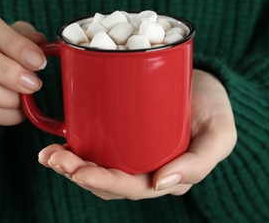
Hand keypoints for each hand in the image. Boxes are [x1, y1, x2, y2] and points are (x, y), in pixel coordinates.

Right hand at [0, 4, 46, 128]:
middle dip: (6, 70)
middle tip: (34, 83)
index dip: (13, 42)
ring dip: (5, 95)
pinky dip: (3, 115)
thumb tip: (39, 44)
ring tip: (26, 98)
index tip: (38, 61)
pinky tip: (19, 112)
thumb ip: (25, 37)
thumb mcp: (12, 36)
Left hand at [38, 69, 236, 199]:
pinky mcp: (120, 133)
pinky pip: (94, 147)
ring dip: (69, 164)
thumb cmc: (213, 107)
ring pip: (96, 166)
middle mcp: (143, 168)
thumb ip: (200, 162)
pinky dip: (73, 148)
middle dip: (77, 173)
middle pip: (106, 179)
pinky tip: (56, 143)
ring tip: (48, 154)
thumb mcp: (220, 134)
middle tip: (54, 158)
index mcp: (165, 175)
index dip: (103, 183)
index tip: (79, 172)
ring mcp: (130, 152)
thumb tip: (161, 183)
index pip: (130, 187)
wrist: (202, 81)